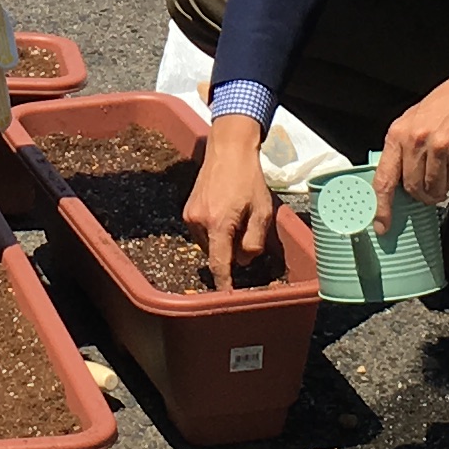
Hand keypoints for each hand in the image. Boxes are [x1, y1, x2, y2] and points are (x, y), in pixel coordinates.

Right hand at [185, 112, 277, 290]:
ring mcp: (190, 216)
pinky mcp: (187, 210)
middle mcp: (199, 222)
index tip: (225, 298)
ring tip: (236, 216)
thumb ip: (254, 240)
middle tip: (247, 230)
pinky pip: (202, 231)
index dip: (224, 283)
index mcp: (219, 224)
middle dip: (231, 251)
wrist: (228, 150)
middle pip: (216, 253)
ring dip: (222, 240)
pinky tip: (225, 212)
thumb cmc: (249, 179)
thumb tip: (244, 260)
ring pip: (209, 243)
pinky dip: (214, 230)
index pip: (220, 263)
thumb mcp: (262, 211)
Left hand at [375, 61, 448, 229]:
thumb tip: (396, 184)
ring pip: (434, 188)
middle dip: (421, 193)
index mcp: (398, 134)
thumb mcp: (414, 120)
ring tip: (446, 167)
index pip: (383, 178)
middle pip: (412, 188)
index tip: (381, 225)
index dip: (381, 206)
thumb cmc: (446, 105)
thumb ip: (403, 150)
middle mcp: (415, 141)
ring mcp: (438, 148)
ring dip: (440, 186)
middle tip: (430, 186)